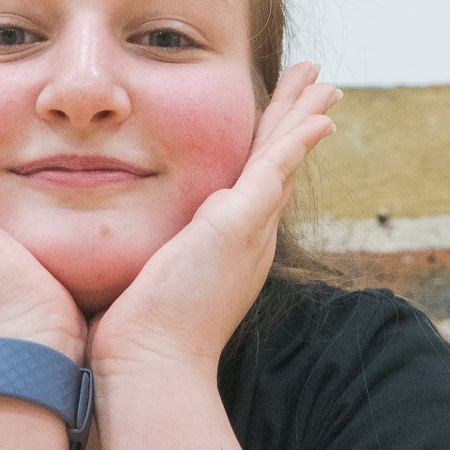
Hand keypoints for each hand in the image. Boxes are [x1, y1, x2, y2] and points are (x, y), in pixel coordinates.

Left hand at [86, 62, 338, 385]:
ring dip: (304, 115)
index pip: (252, 180)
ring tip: (325, 82)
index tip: (279, 114)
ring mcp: (249, 231)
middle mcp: (248, 237)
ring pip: (284, 157)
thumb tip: (124, 245)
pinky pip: (276, 170)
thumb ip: (146, 255)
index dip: (268, 144)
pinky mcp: (239, 226)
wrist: (148, 367)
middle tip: (321, 85)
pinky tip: (319, 118)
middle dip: (296, 120)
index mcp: (228, 245)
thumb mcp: (146, 279)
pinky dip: (298, 140)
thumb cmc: (135, 337)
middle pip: (278, 163)